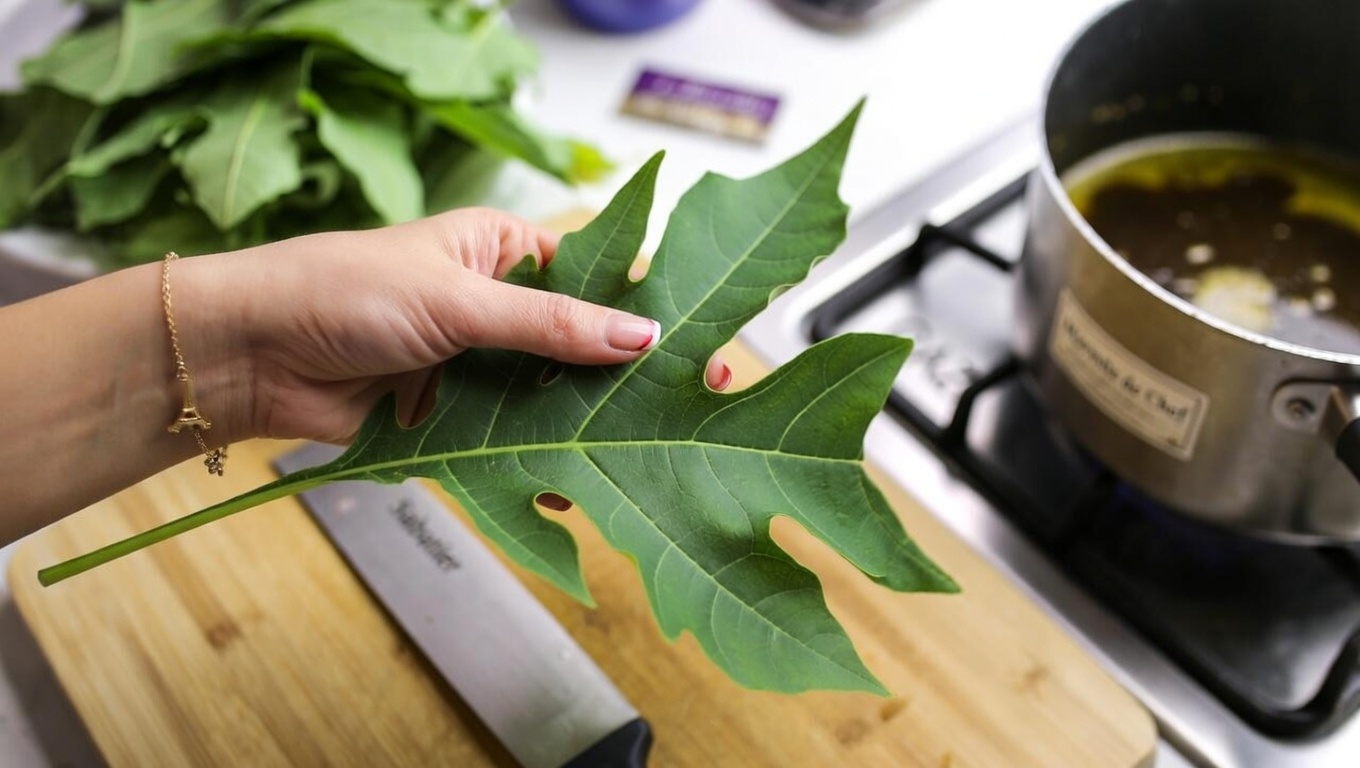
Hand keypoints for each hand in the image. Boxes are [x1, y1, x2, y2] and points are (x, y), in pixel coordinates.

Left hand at [196, 207, 731, 443]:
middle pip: (580, 346)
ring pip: (549, 401)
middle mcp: (498, 308)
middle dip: (626, 378)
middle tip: (687, 403)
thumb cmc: (342, 291)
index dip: (646, 310)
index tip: (697, 343)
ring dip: (584, 427)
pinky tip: (567, 490)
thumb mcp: (457, 300)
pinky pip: (510, 445)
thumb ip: (549, 325)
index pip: (596, 277)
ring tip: (639, 453)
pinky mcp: (453, 419)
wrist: (250, 354)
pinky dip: (535, 467)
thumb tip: (641, 335)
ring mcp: (477, 367)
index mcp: (504, 252)